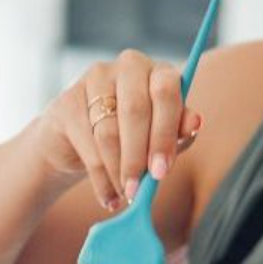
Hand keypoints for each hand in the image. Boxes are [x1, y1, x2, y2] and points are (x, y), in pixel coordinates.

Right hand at [30, 49, 203, 211]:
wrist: (81, 144)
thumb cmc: (133, 138)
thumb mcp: (160, 138)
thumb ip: (178, 132)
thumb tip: (194, 124)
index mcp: (159, 71)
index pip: (166, 91)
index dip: (164, 133)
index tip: (161, 170)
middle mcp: (128, 66)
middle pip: (134, 110)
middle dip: (138, 156)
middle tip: (139, 189)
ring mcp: (95, 79)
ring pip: (108, 132)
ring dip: (118, 171)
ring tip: (126, 194)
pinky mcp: (68, 101)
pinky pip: (87, 145)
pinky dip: (100, 178)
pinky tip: (109, 196)